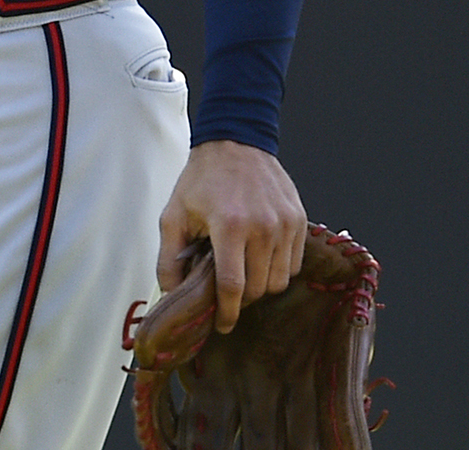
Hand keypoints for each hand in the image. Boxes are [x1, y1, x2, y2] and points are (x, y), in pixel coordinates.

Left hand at [156, 139, 306, 333]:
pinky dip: (277, 269)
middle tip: (227, 291)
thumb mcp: (173, 215)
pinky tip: (259, 257)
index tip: (221, 325)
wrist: (235, 142)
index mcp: (229, 226)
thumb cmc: (201, 180)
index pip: (233, 286)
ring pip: (279, 280)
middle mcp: (263, 227)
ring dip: (261, 285)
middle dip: (242, 299)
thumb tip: (171, 295)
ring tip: (242, 271)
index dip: (227, 312)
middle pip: (259, 288)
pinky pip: (294, 264)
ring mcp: (285, 224)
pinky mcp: (300, 221)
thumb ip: (169, 258)